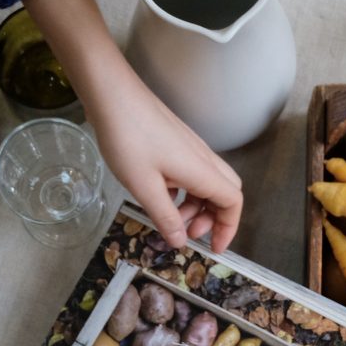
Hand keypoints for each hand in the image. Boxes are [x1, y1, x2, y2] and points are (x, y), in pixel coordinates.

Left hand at [86, 73, 243, 253]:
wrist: (113, 96)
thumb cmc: (128, 140)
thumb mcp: (144, 187)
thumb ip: (165, 217)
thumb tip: (180, 241)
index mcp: (201, 170)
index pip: (232, 202)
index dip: (228, 228)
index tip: (213, 248)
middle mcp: (202, 158)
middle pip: (225, 192)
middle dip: (213, 218)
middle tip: (188, 234)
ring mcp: (189, 148)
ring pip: (206, 183)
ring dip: (195, 206)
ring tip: (169, 219)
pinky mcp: (176, 142)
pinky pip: (190, 172)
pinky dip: (182, 191)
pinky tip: (158, 196)